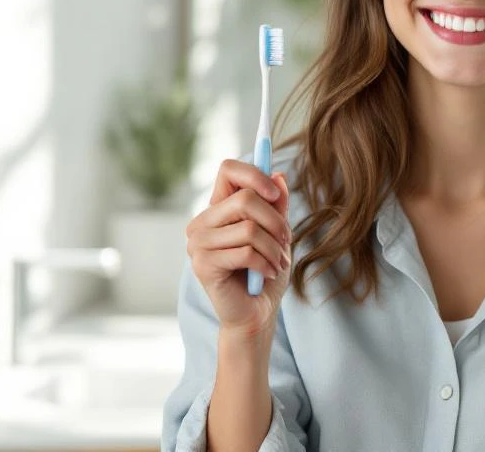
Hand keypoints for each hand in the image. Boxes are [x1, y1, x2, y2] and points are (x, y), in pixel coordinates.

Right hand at [185, 159, 291, 337]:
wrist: (256, 313)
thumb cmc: (266, 270)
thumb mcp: (278, 233)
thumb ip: (277, 204)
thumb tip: (279, 175)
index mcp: (218, 208)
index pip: (228, 169)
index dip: (256, 175)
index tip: (276, 195)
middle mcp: (202, 222)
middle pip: (245, 199)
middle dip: (275, 221)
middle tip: (286, 239)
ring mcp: (198, 244)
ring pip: (249, 228)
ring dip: (274, 248)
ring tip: (278, 262)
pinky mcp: (202, 265)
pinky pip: (245, 252)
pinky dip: (266, 264)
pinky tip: (267, 273)